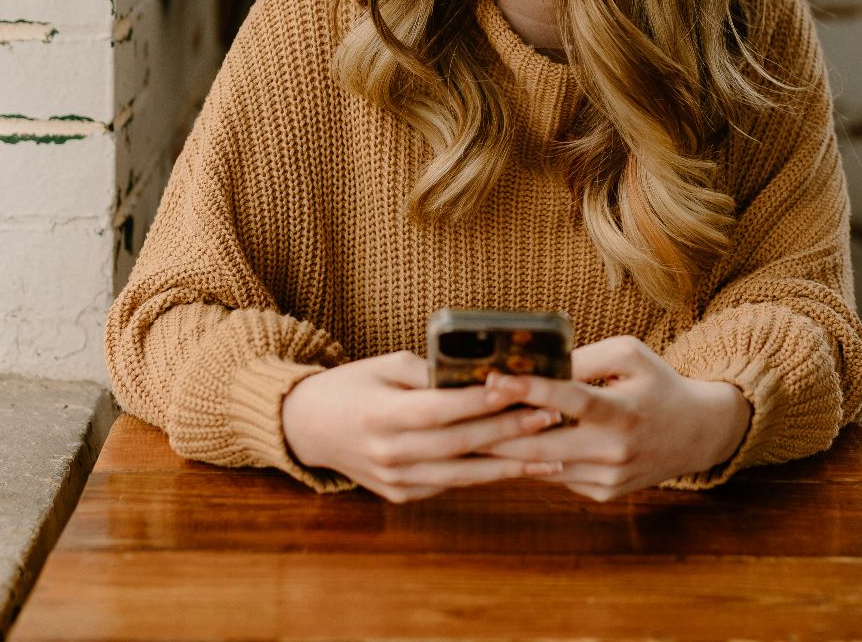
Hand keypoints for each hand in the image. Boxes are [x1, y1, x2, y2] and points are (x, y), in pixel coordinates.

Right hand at [281, 351, 563, 501]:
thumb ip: (430, 372)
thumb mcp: (384, 366)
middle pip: (460, 444)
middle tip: (552, 417)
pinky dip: (486, 475)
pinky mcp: (402, 495)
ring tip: (553, 452)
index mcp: (381, 416)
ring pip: (464, 474)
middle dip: (511, 431)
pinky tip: (519, 467)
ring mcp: (396, 480)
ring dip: (511, 464)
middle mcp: (389, 453)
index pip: (442, 408)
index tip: (520, 387)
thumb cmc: (352, 386)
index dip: (482, 400)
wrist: (307, 428)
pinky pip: (451, 483)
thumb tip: (482, 371)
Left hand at [481, 335, 751, 500]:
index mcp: (623, 412)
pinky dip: (533, 461)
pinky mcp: (603, 494)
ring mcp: (608, 479)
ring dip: (506, 451)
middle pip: (543, 446)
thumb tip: (535, 366)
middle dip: (497, 432)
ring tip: (469, 431)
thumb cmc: (657, 384)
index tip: (493, 379)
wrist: (696, 434)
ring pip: (543, 467)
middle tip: (459, 416)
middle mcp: (615, 452)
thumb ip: (584, 358)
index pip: (571, 400)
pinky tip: (508, 446)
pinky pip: (557, 477)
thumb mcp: (629, 356)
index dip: (530, 390)